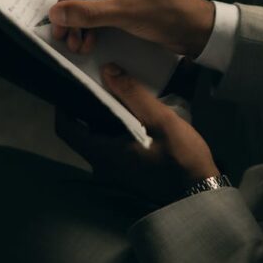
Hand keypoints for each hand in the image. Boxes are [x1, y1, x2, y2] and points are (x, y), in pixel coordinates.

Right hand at [49, 0, 214, 58]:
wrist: (197, 33)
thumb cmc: (169, 12)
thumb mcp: (126, 11)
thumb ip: (89, 12)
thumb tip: (56, 13)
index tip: (67, 8)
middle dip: (72, 9)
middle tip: (63, 33)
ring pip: (86, 0)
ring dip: (78, 22)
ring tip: (75, 44)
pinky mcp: (121, 3)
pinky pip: (96, 11)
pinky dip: (89, 26)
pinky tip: (87, 43)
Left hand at [55, 64, 219, 206]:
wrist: (201, 192)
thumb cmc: (180, 157)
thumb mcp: (160, 120)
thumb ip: (133, 94)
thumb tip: (107, 70)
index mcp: (102, 153)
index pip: (66, 128)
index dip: (62, 105)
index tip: (72, 84)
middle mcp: (101, 164)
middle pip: (82, 131)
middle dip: (87, 105)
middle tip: (97, 79)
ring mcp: (114, 170)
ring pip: (98, 137)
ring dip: (104, 115)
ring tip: (116, 90)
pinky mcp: (127, 171)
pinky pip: (112, 144)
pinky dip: (116, 127)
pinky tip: (132, 111)